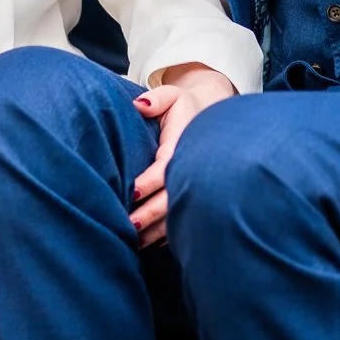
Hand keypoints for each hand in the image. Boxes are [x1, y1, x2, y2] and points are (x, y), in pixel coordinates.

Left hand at [128, 64, 237, 245]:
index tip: (130, 192)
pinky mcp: (194, 195)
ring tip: (134, 243)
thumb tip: (140, 105)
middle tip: (128, 227)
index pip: (166, 167)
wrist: (211, 116)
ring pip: (177, 214)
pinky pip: (182, 218)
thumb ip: (157, 99)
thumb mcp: (173, 95)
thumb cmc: (185, 106)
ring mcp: (194, 184)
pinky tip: (150, 244)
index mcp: (183, 144)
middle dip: (150, 214)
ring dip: (157, 230)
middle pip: (171, 197)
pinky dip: (166, 234)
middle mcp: (190, 168)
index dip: (150, 181)